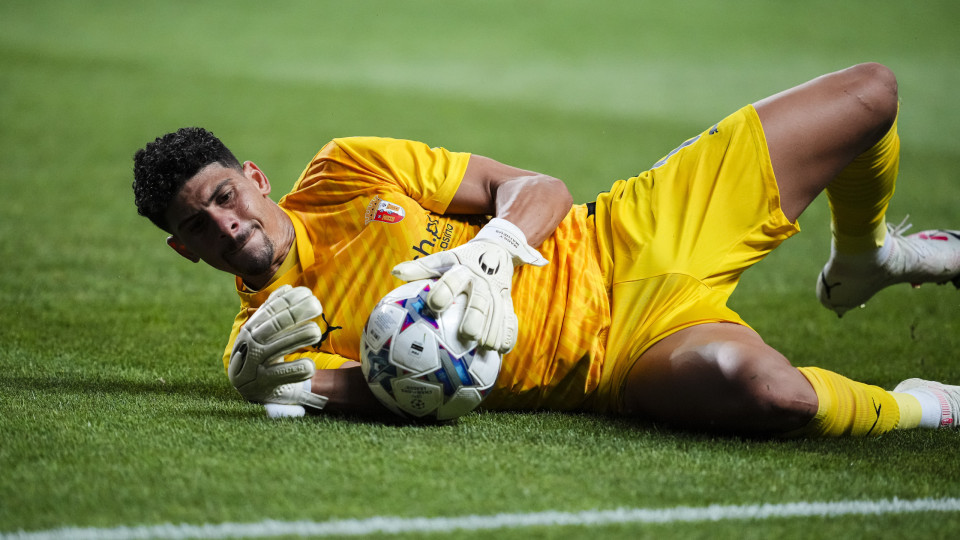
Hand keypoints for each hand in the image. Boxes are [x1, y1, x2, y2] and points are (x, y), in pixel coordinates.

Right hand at [227, 285, 327, 414]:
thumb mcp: (263, 334)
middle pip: (274, 326)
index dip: (290, 300)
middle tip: (317, 306)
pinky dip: (296, 370)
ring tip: (315, 332)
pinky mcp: (263, 384)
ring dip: (297, 338)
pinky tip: (310, 366)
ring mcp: (254, 365)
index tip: (309, 294)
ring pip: (277, 348)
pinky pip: (281, 376)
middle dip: (296, 313)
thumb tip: (287, 288)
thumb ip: (273, 313)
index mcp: (250, 329)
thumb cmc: (262, 355)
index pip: (271, 310)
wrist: (251, 390)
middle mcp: (249, 345)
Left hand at [391, 218, 546, 352]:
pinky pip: (510, 319)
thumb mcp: (444, 259)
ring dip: (493, 330)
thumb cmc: (463, 260)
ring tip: (486, 346)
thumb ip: (421, 268)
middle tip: (468, 334)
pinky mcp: (507, 301)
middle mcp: (481, 281)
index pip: (452, 279)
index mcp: (462, 269)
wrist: (497, 249)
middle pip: (479, 300)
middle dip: (475, 317)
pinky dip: (508, 334)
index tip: (434, 305)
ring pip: (497, 312)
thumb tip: (396, 272)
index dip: (444, 291)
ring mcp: (497, 292)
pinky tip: (502, 349)